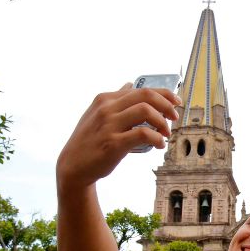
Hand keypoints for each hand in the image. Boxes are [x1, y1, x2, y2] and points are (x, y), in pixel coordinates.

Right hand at [56, 84, 181, 190]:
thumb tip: (129, 84)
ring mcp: (109, 125)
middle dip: (166, 104)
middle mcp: (106, 108)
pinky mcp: (113, 143)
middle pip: (146, 95)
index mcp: (105, 99)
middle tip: (175, 117)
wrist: (73, 166)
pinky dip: (157, 138)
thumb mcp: (97, 114)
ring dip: (162, 122)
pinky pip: (143, 134)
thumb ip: (115, 100)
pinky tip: (160, 144)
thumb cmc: (89, 141)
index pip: (141, 89)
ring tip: (166, 134)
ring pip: (145, 111)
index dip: (164, 93)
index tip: (176, 102)